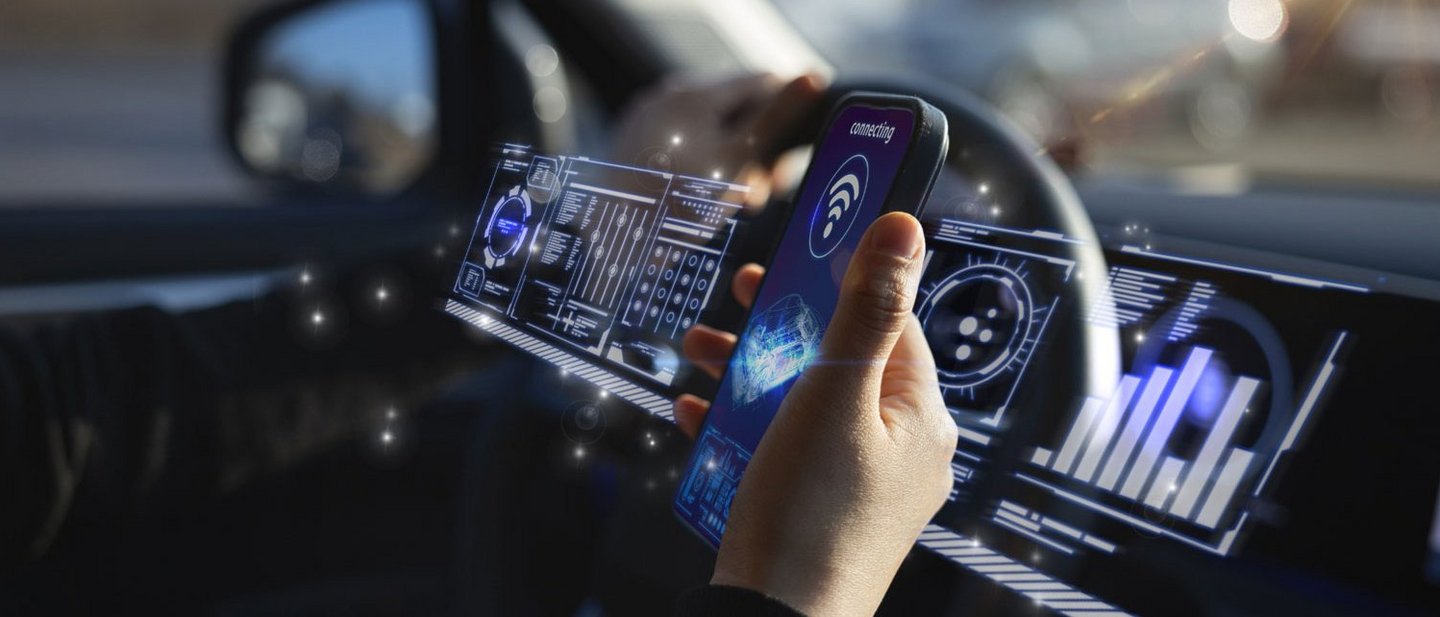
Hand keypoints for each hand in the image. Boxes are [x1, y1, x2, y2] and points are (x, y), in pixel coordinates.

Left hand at [611, 72, 825, 209]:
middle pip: (735, 106)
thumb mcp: (738, 161)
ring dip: (732, 159)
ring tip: (736, 200)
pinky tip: (704, 195)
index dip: (787, 115)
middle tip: (765, 190)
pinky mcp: (634, 142)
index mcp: (695, 92)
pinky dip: (703, 162)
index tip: (790, 158)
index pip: (763, 81)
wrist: (610, 241)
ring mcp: (646, 117)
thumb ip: (777, 117)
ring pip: (710, 127)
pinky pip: (681, 141)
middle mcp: (667, 95)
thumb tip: (815, 76)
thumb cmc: (676, 203)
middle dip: (758, 146)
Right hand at [677, 213, 957, 615]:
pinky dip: (743, 423)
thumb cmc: (809, 516)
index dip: (843, 279)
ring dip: (752, 368)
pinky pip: (786, 449)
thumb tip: (904, 228)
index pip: (892, 323)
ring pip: (808, 402)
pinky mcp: (820, 513)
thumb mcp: (834, 396)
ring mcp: (860, 485)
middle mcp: (899, 450)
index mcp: (920, 418)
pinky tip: (696, 411)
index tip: (797, 250)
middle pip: (844, 359)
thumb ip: (865, 310)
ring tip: (700, 348)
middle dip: (786, 324)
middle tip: (745, 292)